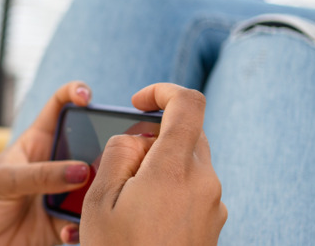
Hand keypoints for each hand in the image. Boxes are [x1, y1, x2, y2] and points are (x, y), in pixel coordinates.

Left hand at [0, 81, 92, 244]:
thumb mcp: (0, 180)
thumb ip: (39, 175)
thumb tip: (81, 170)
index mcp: (35, 143)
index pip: (59, 108)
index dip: (74, 94)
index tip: (86, 96)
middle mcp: (53, 166)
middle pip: (89, 146)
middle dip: (103, 147)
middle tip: (108, 156)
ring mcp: (61, 194)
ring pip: (93, 185)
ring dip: (95, 191)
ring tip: (87, 199)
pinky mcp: (62, 223)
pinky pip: (83, 221)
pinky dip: (80, 226)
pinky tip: (67, 231)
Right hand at [81, 83, 226, 244]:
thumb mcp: (100, 199)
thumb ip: (119, 153)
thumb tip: (136, 137)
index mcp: (174, 168)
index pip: (188, 103)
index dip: (163, 91)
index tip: (138, 103)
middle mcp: (204, 181)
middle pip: (187, 133)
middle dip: (154, 136)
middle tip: (121, 165)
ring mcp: (214, 204)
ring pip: (190, 162)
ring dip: (160, 166)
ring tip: (127, 201)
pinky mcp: (214, 223)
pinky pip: (194, 190)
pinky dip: (170, 190)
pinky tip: (143, 218)